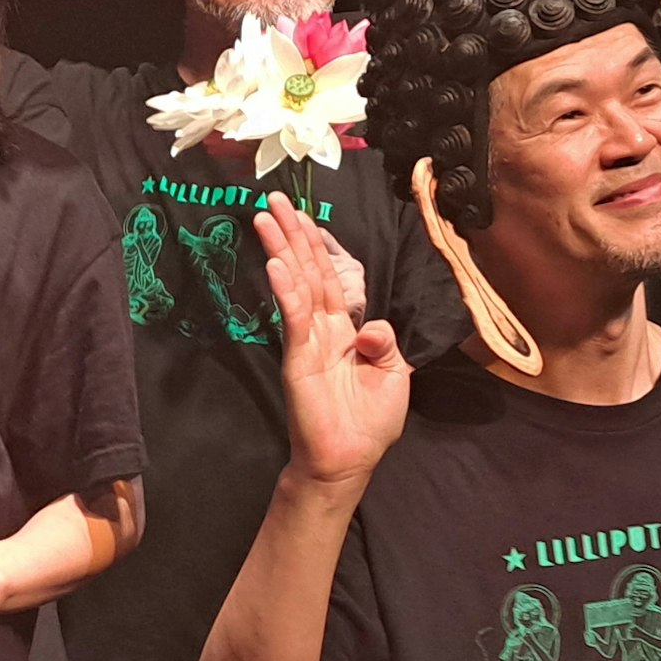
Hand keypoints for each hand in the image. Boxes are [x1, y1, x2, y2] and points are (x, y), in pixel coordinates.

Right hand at [260, 195, 408, 488]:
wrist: (350, 461)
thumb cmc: (372, 422)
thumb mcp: (395, 375)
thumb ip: (385, 343)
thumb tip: (370, 327)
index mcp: (347, 329)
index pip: (330, 277)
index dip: (319, 246)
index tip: (304, 216)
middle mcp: (324, 328)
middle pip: (308, 271)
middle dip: (292, 234)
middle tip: (274, 200)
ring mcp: (309, 341)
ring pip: (296, 286)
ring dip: (282, 249)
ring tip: (265, 217)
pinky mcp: (299, 359)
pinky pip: (293, 319)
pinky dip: (285, 291)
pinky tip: (275, 264)